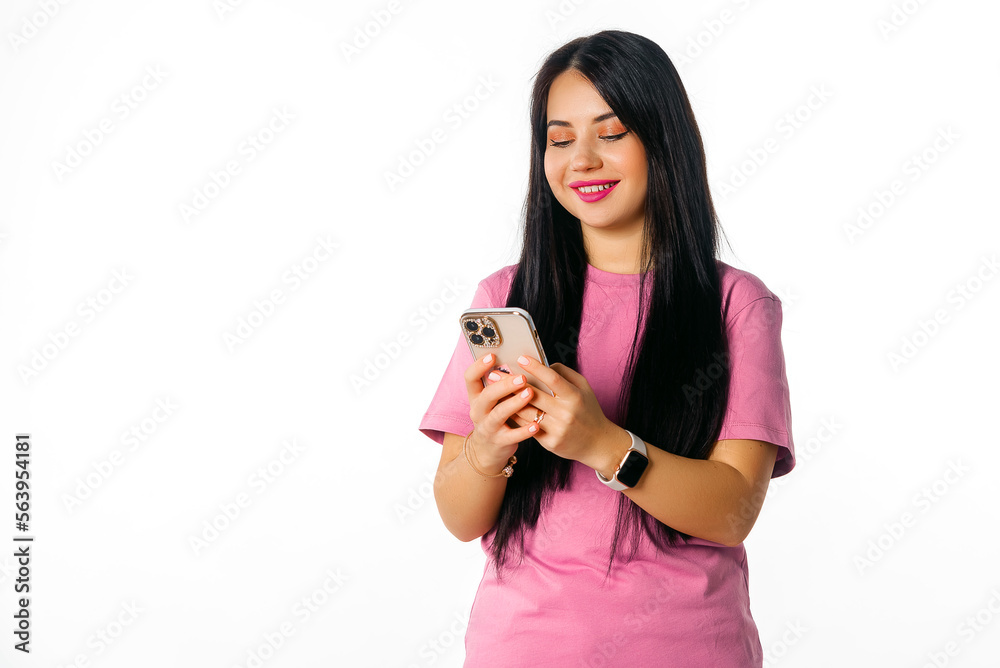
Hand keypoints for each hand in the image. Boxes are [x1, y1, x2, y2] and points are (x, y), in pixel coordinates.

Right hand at [462, 353, 540, 472]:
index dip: (479, 366)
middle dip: (504, 385)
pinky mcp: (499, 442)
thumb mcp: (492, 401)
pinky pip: (512, 436)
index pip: (470, 378)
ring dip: (515, 403)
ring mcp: (488, 427)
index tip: (493, 355)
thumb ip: (501, 385)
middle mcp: (478, 411)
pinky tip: (536, 424)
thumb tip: (520, 361)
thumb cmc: (496, 417)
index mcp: (475, 397)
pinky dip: (525, 430)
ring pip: (499, 414)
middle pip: (487, 395)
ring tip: (530, 394)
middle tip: (522, 377)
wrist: (487, 450)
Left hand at [505, 355, 628, 471]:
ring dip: (508, 400)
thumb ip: (565, 374)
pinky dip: (515, 417)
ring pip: (526, 412)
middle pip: (534, 395)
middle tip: (495, 373)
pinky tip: (503, 408)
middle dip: (512, 383)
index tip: (520, 358)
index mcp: (575, 397)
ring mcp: (557, 429)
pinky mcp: (550, 443)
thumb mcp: (584, 388)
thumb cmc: (588, 411)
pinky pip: (528, 427)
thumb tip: (544, 364)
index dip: (535, 367)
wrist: (598, 443)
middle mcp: (566, 413)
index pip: (552, 379)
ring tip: (494, 390)